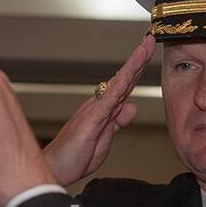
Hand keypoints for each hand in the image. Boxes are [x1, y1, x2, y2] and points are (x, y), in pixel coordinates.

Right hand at [42, 35, 154, 186]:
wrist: (54, 168)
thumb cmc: (75, 155)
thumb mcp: (105, 138)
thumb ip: (118, 121)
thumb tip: (131, 107)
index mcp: (104, 108)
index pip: (125, 85)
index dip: (138, 68)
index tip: (149, 51)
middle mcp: (99, 104)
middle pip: (124, 78)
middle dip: (139, 58)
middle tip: (151, 39)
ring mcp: (95, 110)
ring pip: (118, 83)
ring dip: (133, 65)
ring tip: (145, 48)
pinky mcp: (91, 121)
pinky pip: (108, 101)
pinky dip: (119, 87)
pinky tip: (128, 76)